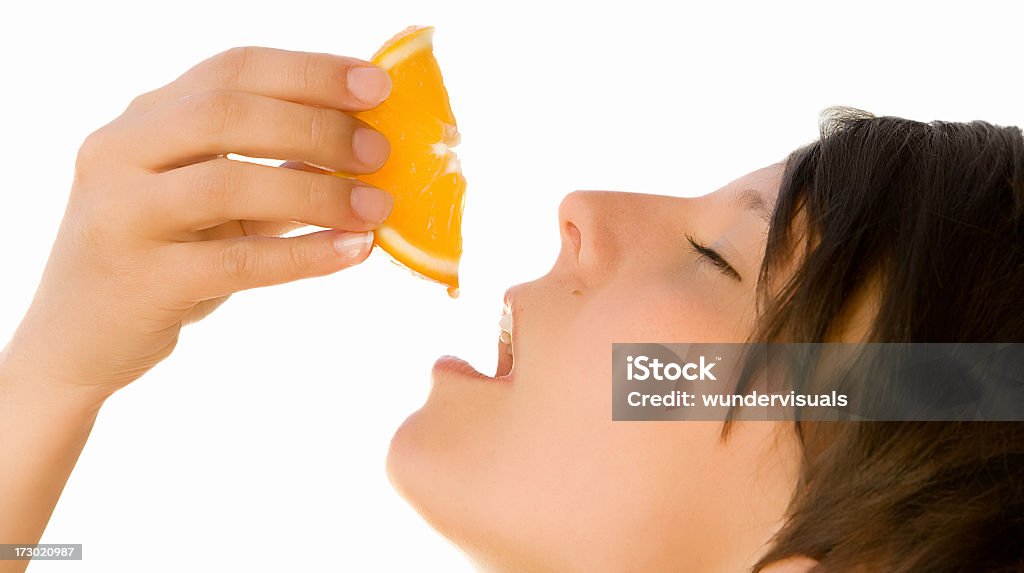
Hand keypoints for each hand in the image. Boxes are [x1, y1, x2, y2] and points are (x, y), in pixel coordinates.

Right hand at [6, 46, 394, 399]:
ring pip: (228, 183)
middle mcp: (121, 154)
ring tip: (377, 206)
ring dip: (318, 190)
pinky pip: (236, 260)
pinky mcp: (140, 280)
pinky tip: (353, 252)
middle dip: (316, 125)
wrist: (79, 340)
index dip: (310, 71)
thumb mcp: (211, 204)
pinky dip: (304, 254)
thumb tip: (362, 148)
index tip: (375, 85)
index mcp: (143, 120)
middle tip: (380, 151)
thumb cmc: (161, 258)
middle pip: (227, 113)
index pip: (231, 70)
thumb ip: (272, 170)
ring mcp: (122, 215)